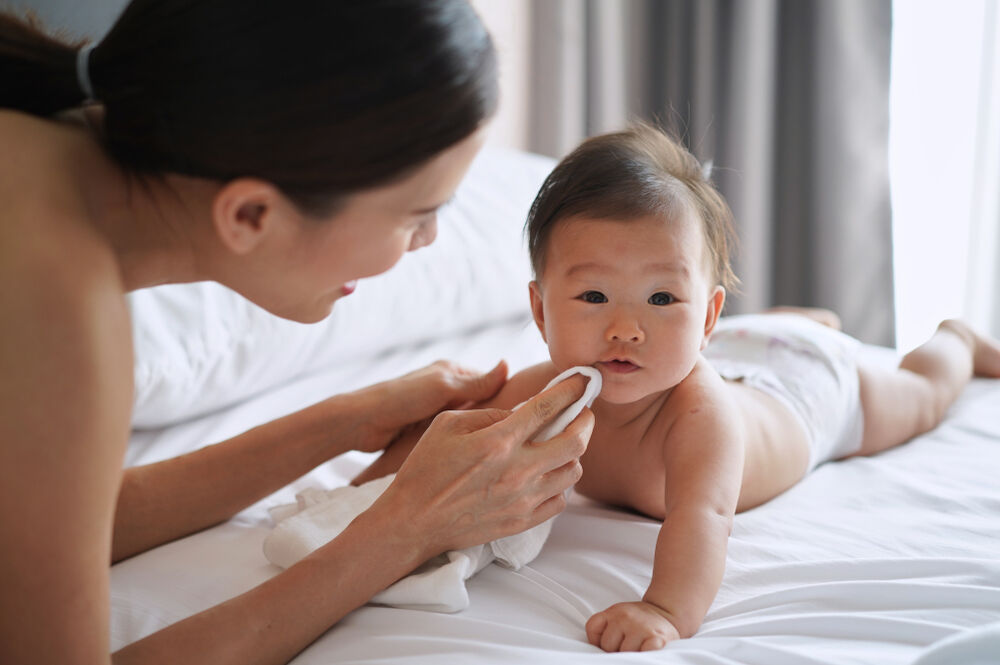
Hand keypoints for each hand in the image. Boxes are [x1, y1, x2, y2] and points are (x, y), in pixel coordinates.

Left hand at [351, 360, 508, 452]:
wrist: (362, 424)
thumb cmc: (401, 398)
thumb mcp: (443, 387)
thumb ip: (476, 381)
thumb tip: (507, 364)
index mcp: (452, 372)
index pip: (489, 383)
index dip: (505, 398)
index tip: (520, 418)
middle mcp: (446, 389)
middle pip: (480, 405)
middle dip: (492, 419)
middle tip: (509, 438)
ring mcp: (437, 410)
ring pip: (468, 422)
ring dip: (476, 433)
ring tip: (494, 449)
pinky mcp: (428, 429)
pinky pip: (453, 435)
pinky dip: (462, 442)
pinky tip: (473, 455)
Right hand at [373, 373, 594, 556]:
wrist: (412, 522)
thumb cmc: (425, 469)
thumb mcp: (447, 424)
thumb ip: (490, 413)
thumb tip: (522, 412)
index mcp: (497, 441)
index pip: (548, 408)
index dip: (571, 390)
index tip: (582, 380)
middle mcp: (517, 471)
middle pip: (576, 442)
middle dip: (585, 420)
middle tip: (581, 413)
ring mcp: (522, 500)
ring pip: (573, 472)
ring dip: (572, 453)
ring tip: (560, 444)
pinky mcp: (522, 522)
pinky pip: (560, 500)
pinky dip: (560, 483)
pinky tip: (547, 474)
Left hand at [586, 601, 681, 651]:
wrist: (667, 613)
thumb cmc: (638, 622)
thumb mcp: (619, 617)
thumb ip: (606, 629)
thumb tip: (599, 654)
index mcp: (614, 611)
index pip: (592, 628)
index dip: (598, 640)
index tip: (610, 642)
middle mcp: (625, 616)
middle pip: (607, 645)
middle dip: (615, 650)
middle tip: (628, 645)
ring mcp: (641, 627)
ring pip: (624, 653)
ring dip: (631, 654)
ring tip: (639, 647)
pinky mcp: (656, 639)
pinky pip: (643, 654)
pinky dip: (644, 655)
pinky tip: (647, 649)